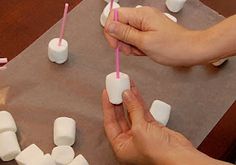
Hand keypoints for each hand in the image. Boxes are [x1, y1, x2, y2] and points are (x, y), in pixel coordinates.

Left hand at [102, 82, 231, 164]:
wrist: (180, 157)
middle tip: (115, 87)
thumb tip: (126, 94)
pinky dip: (139, 102)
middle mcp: (129, 141)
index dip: (107, 107)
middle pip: (120, 117)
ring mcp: (141, 134)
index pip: (110, 123)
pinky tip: (135, 92)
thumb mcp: (139, 130)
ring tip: (125, 85)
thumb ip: (133, 110)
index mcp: (121, 146)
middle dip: (118, 101)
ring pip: (132, 113)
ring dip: (129, 99)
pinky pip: (142, 112)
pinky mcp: (152, 128)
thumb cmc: (157, 153)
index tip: (106, 93)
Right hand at [104, 7, 212, 65]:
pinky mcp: (149, 31)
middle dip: (122, 41)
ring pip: (127, 34)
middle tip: (130, 50)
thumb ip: (125, 34)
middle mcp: (143, 16)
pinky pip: (135, 38)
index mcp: (141, 15)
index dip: (111, 30)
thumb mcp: (145, 42)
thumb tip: (109, 26)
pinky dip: (137, 47)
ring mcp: (146, 24)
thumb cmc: (173, 47)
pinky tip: (144, 51)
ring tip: (141, 51)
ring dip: (130, 46)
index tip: (115, 44)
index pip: (115, 15)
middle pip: (120, 25)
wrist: (190, 50)